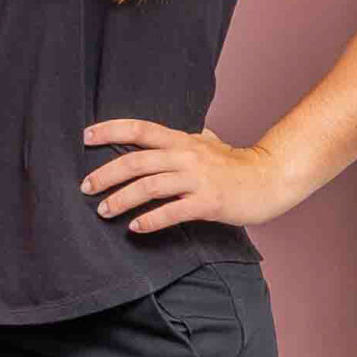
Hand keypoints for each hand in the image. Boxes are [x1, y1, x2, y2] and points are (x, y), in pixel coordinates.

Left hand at [79, 120, 303, 233]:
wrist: (270, 179)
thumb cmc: (237, 163)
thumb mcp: (208, 142)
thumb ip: (185, 138)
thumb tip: (166, 133)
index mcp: (182, 140)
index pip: (139, 129)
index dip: (110, 130)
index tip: (85, 137)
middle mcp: (186, 156)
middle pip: (136, 161)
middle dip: (106, 174)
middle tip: (85, 187)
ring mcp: (197, 179)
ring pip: (150, 186)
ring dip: (122, 199)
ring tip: (104, 211)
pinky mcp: (208, 203)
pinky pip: (173, 212)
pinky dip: (151, 220)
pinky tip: (135, 227)